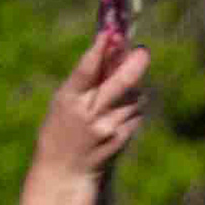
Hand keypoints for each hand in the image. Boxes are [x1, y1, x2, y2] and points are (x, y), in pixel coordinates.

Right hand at [32, 32, 150, 182]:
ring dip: (135, 88)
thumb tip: (109, 49)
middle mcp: (89, 113)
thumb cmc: (62, 130)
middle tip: (143, 51)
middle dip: (134, 64)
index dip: (100, 50)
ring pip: (134, 98)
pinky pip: (137, 114)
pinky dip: (134, 108)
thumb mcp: (64, 102)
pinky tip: (122, 112)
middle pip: (120, 83)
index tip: (111, 34)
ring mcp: (107, 127)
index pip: (86, 70)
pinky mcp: (121, 139)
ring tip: (123, 90)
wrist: (65, 170)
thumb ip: (85, 80)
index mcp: (68, 99)